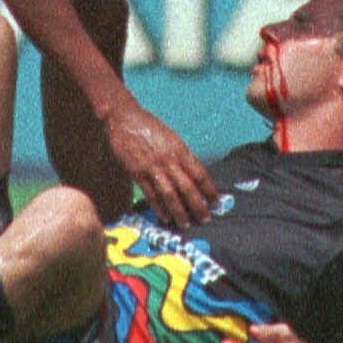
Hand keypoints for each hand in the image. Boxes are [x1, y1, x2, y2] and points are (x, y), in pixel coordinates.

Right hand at [103, 102, 217, 227]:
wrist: (125, 118)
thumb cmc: (149, 127)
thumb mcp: (171, 138)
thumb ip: (181, 156)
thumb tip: (193, 176)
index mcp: (180, 150)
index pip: (200, 174)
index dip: (210, 190)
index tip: (217, 202)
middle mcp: (168, 160)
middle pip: (187, 187)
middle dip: (198, 206)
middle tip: (205, 219)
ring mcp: (152, 167)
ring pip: (170, 194)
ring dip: (180, 211)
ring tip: (186, 223)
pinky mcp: (137, 173)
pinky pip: (151, 194)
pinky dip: (159, 208)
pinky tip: (165, 217)